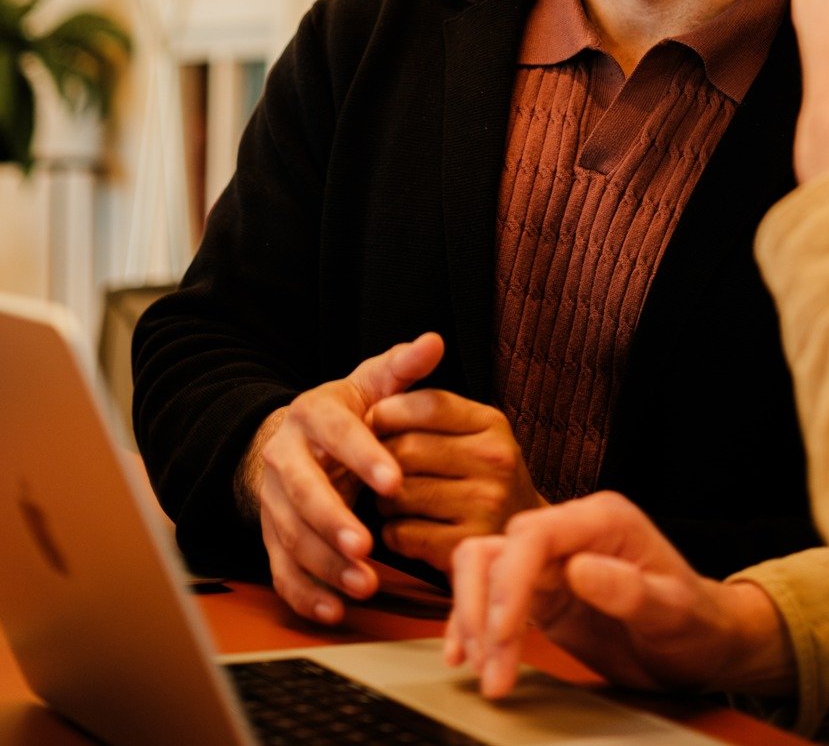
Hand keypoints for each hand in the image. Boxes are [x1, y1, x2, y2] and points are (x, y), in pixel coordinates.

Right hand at [248, 332, 443, 622]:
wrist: (295, 441)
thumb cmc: (346, 414)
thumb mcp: (371, 385)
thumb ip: (403, 368)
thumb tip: (434, 341)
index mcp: (313, 414)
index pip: (337, 433)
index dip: (363, 456)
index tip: (394, 480)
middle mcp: (285, 456)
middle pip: (302, 492)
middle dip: (333, 521)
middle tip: (367, 545)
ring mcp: (273, 499)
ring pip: (291, 535)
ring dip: (324, 563)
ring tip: (363, 583)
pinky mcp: (271, 536)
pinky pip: (281, 569)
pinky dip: (303, 593)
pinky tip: (333, 610)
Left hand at [370, 392, 544, 573]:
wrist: (521, 534)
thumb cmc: (482, 476)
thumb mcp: (474, 433)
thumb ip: (433, 415)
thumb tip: (372, 414)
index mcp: (492, 425)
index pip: (430, 405)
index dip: (389, 412)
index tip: (373, 423)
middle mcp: (494, 461)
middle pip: (408, 449)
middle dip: (379, 459)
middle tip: (376, 469)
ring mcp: (484, 506)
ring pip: (400, 494)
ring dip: (383, 499)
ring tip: (393, 499)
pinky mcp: (466, 545)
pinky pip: (403, 534)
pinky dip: (393, 532)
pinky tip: (406, 528)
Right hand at [444, 492, 793, 700]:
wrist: (702, 644)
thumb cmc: (696, 622)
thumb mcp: (675, 610)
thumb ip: (631, 590)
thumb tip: (579, 570)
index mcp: (603, 520)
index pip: (535, 534)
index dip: (510, 580)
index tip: (503, 634)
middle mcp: (570, 531)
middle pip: (498, 547)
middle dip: (483, 608)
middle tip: (488, 667)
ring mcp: (552, 561)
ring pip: (484, 565)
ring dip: (472, 618)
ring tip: (481, 670)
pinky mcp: (542, 592)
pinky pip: (490, 594)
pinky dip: (471, 622)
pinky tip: (461, 653)